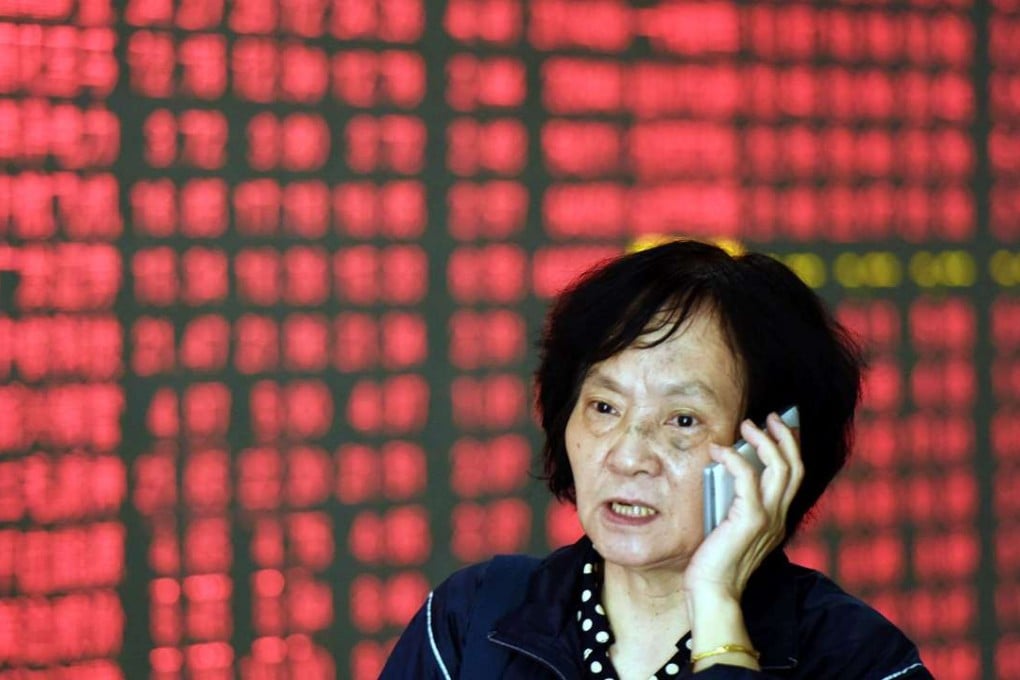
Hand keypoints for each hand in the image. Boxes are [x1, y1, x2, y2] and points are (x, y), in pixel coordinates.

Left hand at [685, 411, 803, 600]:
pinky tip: (719, 451)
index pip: (794, 476)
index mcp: (776, 518)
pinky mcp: (750, 520)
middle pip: (795, 466)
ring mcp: (768, 519)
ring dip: (765, 440)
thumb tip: (723, 471)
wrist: (713, 592)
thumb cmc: (715, 561)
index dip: (791, 448)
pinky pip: (748, 478)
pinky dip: (735, 458)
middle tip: (770, 417)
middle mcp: (779, 517)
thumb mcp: (730, 526)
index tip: (780, 427)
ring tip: (748, 425)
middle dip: (785, 436)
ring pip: (781, 467)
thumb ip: (735, 503)